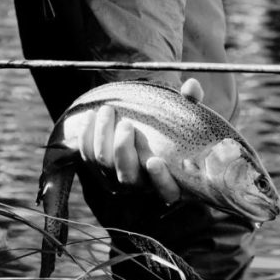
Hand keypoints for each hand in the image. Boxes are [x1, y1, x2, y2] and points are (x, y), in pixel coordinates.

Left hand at [79, 78, 204, 204]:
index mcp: (170, 179)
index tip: (154, 161)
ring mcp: (117, 181)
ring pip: (104, 164)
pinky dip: (86, 135)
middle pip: (128, 178)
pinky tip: (90, 115)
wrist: (139, 127)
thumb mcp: (184, 113)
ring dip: (103, 135)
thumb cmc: (169, 125)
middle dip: (122, 150)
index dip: (161, 181)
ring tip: (107, 109)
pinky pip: (87, 157)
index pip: (168, 192)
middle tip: (126, 123)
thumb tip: (192, 87)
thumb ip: (192, 101)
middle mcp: (142, 186)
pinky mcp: (98, 171)